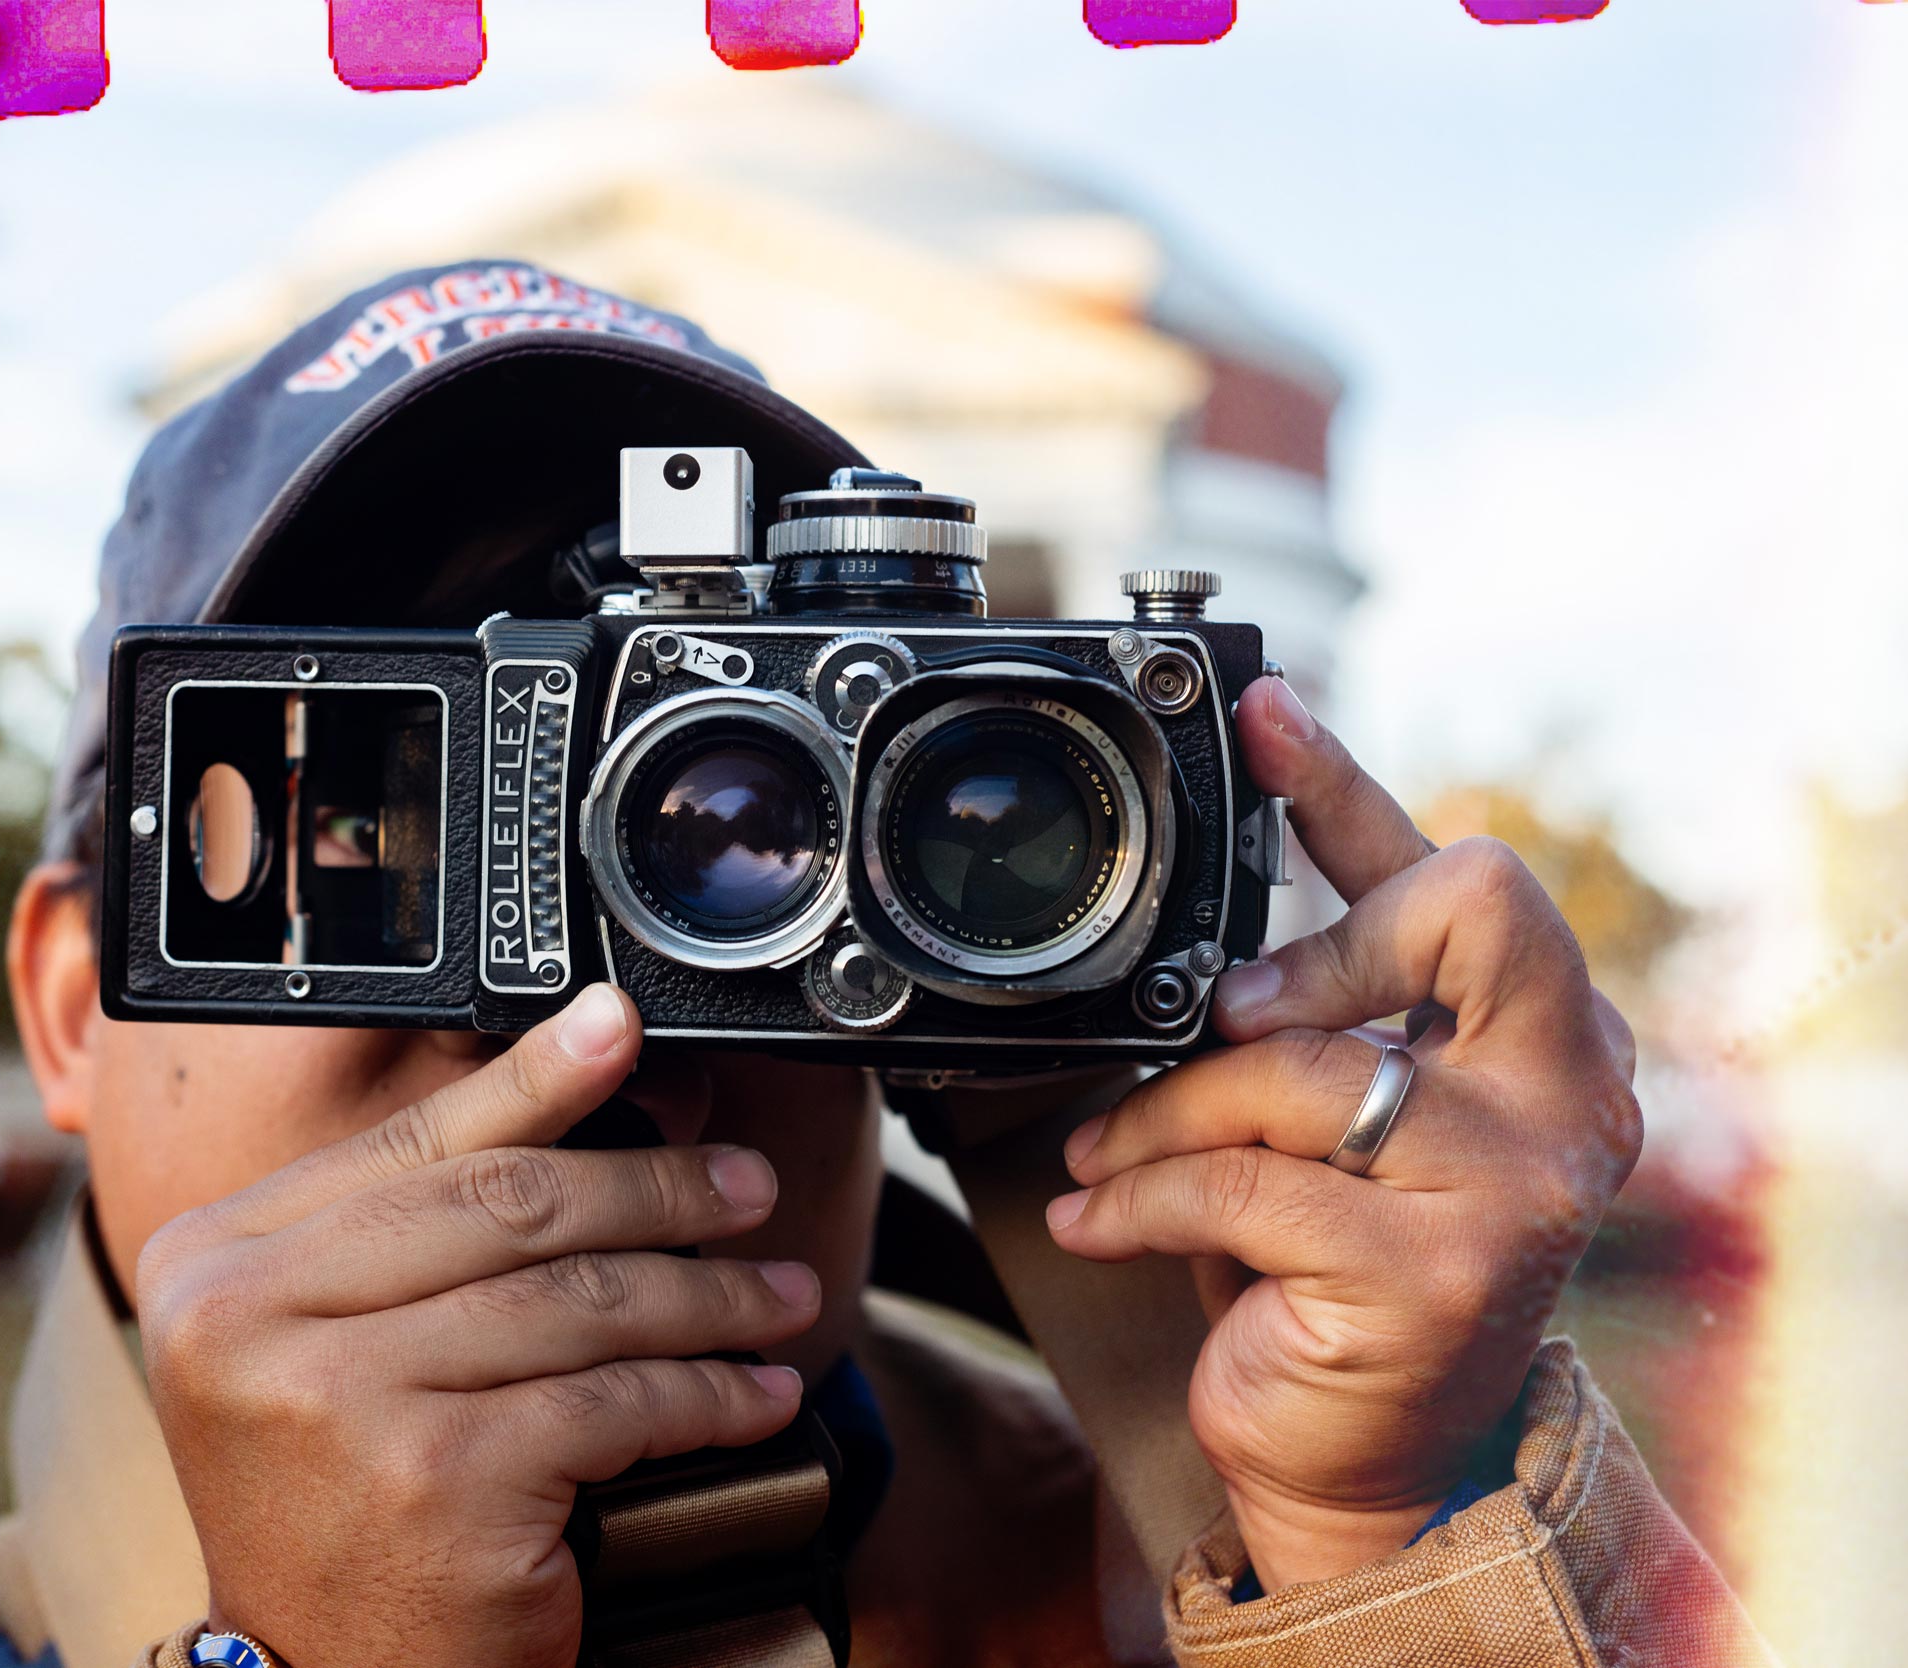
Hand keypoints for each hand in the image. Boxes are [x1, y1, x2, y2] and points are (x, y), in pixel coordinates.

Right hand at [134, 985, 819, 1667]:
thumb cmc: (341, 1509)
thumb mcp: (331, 1347)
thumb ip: (414, 1228)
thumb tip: (578, 1059)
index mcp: (210, 1262)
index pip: (407, 1146)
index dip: (534, 1078)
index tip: (622, 1029)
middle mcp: (247, 1320)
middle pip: (501, 1209)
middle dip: (654, 1188)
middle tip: (746, 1188)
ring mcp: (338, 1400)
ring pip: (572, 1300)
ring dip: (704, 1296)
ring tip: (778, 1297)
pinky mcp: (437, 1479)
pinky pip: (609, 1401)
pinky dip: (704, 1394)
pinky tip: (753, 1396)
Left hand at [1047, 676, 1641, 1588]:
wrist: (1370, 1461)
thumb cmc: (1334, 1268)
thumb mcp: (1324, 1124)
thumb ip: (1302, 1018)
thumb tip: (1200, 922)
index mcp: (1543, 1038)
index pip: (1452, 879)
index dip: (1346, 786)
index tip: (1261, 711)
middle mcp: (1563, 1097)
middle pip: (1465, 911)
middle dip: (1318, 943)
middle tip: (1220, 1011)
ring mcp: (1516, 1186)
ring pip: (1300, 1069)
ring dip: (1164, 1114)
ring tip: (1101, 1156)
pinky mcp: (1437, 1274)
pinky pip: (1243, 1186)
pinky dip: (1140, 1199)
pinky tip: (1096, 1218)